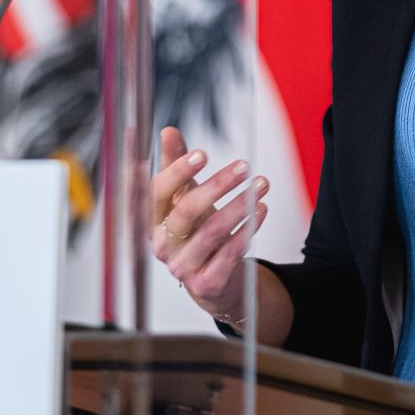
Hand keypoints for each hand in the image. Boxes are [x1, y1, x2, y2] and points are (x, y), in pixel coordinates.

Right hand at [150, 126, 270, 317]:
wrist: (214, 281)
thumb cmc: (197, 231)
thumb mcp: (185, 197)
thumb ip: (176, 164)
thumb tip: (168, 131)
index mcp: (153, 220)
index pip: (156, 193)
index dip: (176, 171)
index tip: (201, 153)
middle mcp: (162, 245)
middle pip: (185, 212)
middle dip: (217, 185)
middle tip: (243, 166)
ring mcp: (183, 266)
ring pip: (211, 233)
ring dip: (239, 206)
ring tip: (261, 185)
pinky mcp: (206, 284)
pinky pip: (230, 254)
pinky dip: (247, 230)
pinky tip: (261, 209)